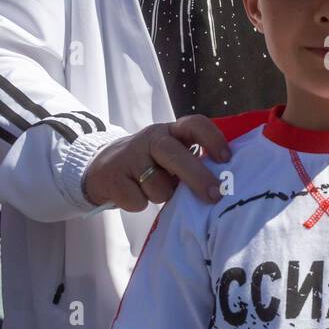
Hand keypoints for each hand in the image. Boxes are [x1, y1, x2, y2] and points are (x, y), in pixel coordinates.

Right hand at [83, 116, 230, 211]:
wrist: (102, 169)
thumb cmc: (149, 165)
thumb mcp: (170, 155)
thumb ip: (191, 161)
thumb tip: (221, 185)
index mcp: (170, 131)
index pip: (194, 124)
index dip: (213, 138)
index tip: (227, 158)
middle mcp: (151, 139)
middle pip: (176, 154)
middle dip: (198, 177)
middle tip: (215, 195)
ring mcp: (129, 157)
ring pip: (158, 186)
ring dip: (161, 195)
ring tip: (152, 189)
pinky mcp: (113, 178)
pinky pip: (138, 201)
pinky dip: (140, 204)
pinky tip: (134, 194)